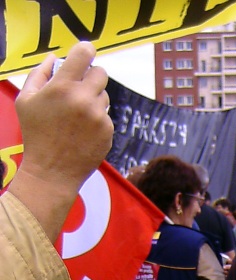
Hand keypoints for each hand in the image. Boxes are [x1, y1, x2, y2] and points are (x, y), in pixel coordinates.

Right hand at [10, 42, 112, 241]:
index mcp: (62, 87)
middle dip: (91, 76)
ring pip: (104, 96)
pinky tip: (83, 131)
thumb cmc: (36, 135)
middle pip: (101, 72)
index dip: (86, 50)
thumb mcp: (26, 100)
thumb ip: (39, 74)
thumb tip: (54, 58)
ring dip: (94, 99)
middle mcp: (84, 99)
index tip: (85, 53)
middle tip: (80, 86)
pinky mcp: (108, 132)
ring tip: (77, 115)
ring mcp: (99, 117)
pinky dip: (97, 120)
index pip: (84, 53)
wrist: (52, 172)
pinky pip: (106, 116)